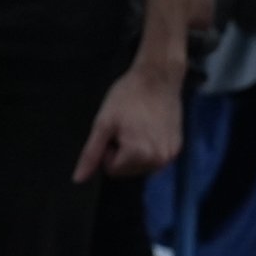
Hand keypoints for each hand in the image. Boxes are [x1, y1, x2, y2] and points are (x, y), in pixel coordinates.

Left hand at [72, 59, 184, 180]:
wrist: (158, 76)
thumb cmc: (128, 96)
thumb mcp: (103, 123)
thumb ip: (91, 153)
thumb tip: (78, 179)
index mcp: (139, 156)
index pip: (112, 170)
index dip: (109, 149)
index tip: (115, 129)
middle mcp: (158, 161)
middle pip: (128, 170)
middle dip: (123, 151)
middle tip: (127, 126)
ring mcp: (170, 155)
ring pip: (142, 166)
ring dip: (136, 151)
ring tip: (138, 125)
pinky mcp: (177, 147)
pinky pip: (156, 157)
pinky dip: (150, 147)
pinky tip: (150, 126)